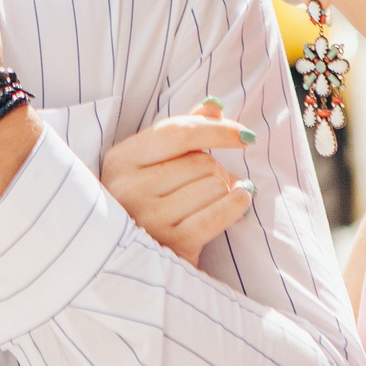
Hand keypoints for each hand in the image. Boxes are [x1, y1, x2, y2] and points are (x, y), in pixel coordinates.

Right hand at [99, 99, 256, 266]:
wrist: (127, 260)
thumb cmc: (143, 203)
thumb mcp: (150, 164)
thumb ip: (181, 133)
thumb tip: (214, 106)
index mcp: (121, 161)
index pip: (178, 132)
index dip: (217, 130)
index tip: (244, 135)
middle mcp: (129, 188)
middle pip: (201, 161)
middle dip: (217, 170)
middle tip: (212, 183)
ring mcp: (150, 218)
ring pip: (214, 186)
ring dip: (224, 191)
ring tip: (211, 200)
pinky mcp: (173, 243)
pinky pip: (219, 214)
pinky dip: (237, 205)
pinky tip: (240, 201)